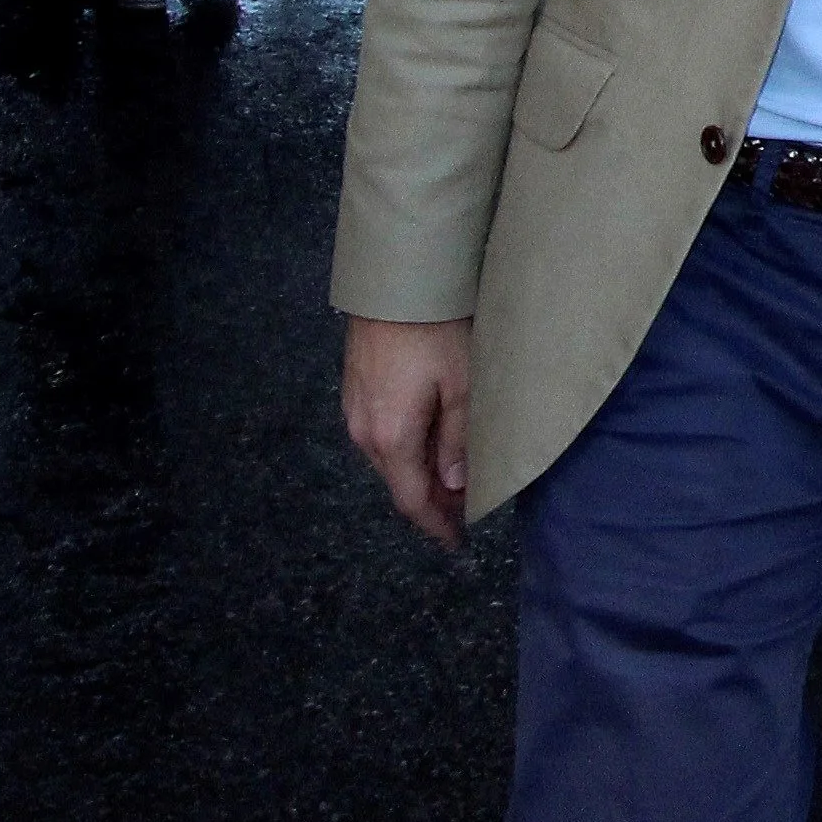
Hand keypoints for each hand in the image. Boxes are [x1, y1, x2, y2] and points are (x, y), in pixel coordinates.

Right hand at [341, 315, 473, 549]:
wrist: (397, 281)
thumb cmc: (435, 329)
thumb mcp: (462, 387)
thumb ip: (458, 441)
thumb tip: (456, 484)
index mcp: (391, 437)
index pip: (411, 500)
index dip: (436, 525)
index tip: (457, 541)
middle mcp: (363, 430)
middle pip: (398, 482)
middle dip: (432, 501)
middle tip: (467, 507)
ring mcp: (354, 409)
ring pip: (388, 459)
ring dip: (419, 473)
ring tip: (456, 475)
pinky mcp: (355, 389)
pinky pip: (380, 435)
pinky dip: (406, 448)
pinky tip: (432, 439)